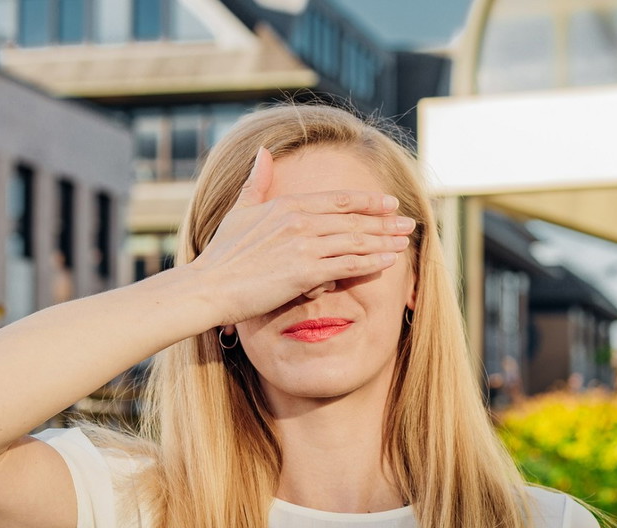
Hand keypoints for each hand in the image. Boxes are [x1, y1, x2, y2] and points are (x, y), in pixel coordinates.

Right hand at [189, 146, 415, 326]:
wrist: (208, 287)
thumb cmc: (221, 255)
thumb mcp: (239, 211)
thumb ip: (256, 182)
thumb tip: (262, 152)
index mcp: (287, 205)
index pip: (338, 199)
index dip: (367, 200)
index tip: (388, 202)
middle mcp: (299, 220)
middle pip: (354, 219)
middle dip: (385, 221)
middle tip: (409, 222)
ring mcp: (304, 245)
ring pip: (356, 241)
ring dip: (385, 241)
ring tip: (405, 241)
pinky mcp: (306, 272)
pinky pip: (348, 265)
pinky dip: (372, 262)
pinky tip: (389, 261)